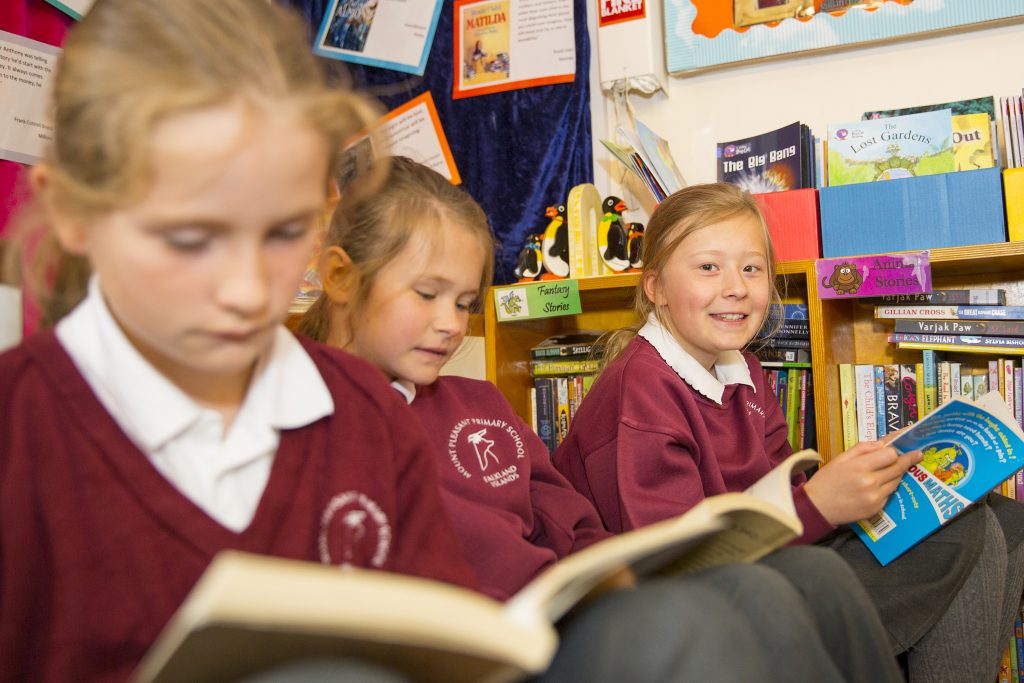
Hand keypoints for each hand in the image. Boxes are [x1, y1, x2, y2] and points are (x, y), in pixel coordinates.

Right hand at [803, 440, 922, 525]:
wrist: (818, 507)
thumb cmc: (827, 480)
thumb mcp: (840, 458)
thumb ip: (862, 448)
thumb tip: (882, 443)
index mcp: (859, 467)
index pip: (890, 455)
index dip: (897, 450)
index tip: (906, 446)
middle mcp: (870, 482)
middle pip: (898, 468)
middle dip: (908, 459)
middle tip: (917, 454)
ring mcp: (875, 497)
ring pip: (896, 481)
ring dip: (897, 473)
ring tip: (894, 468)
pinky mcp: (876, 508)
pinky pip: (889, 493)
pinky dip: (887, 487)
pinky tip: (879, 484)